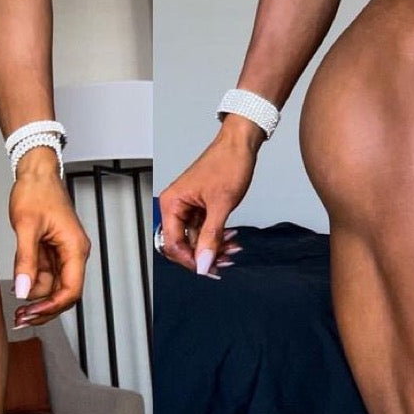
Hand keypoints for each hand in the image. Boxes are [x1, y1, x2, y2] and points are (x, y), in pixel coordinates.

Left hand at [9, 152, 90, 327]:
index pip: (71, 290)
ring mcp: (62, 251)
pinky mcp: (52, 249)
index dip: (52, 307)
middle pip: (63, 292)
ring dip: (34, 293)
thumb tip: (23, 290)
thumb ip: (25, 260)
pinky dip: (31, 281)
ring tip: (14, 294)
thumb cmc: (37, 191)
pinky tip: (18, 283)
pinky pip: (44, 273)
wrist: (35, 171)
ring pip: (52, 285)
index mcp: (74, 247)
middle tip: (19, 318)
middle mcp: (73, 252)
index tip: (31, 314)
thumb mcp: (26, 227)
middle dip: (42, 306)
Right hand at [157, 122, 257, 275]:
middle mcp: (177, 205)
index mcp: (172, 202)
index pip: (173, 243)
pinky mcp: (201, 206)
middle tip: (224, 262)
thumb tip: (203, 264)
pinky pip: (205, 230)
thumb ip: (210, 238)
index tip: (208, 269)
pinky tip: (231, 239)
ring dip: (214, 247)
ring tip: (232, 249)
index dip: (191, 260)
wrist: (241, 144)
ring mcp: (189, 206)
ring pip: (196, 239)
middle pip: (183, 244)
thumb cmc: (227, 162)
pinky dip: (218, 237)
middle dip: (204, 255)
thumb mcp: (221, 205)